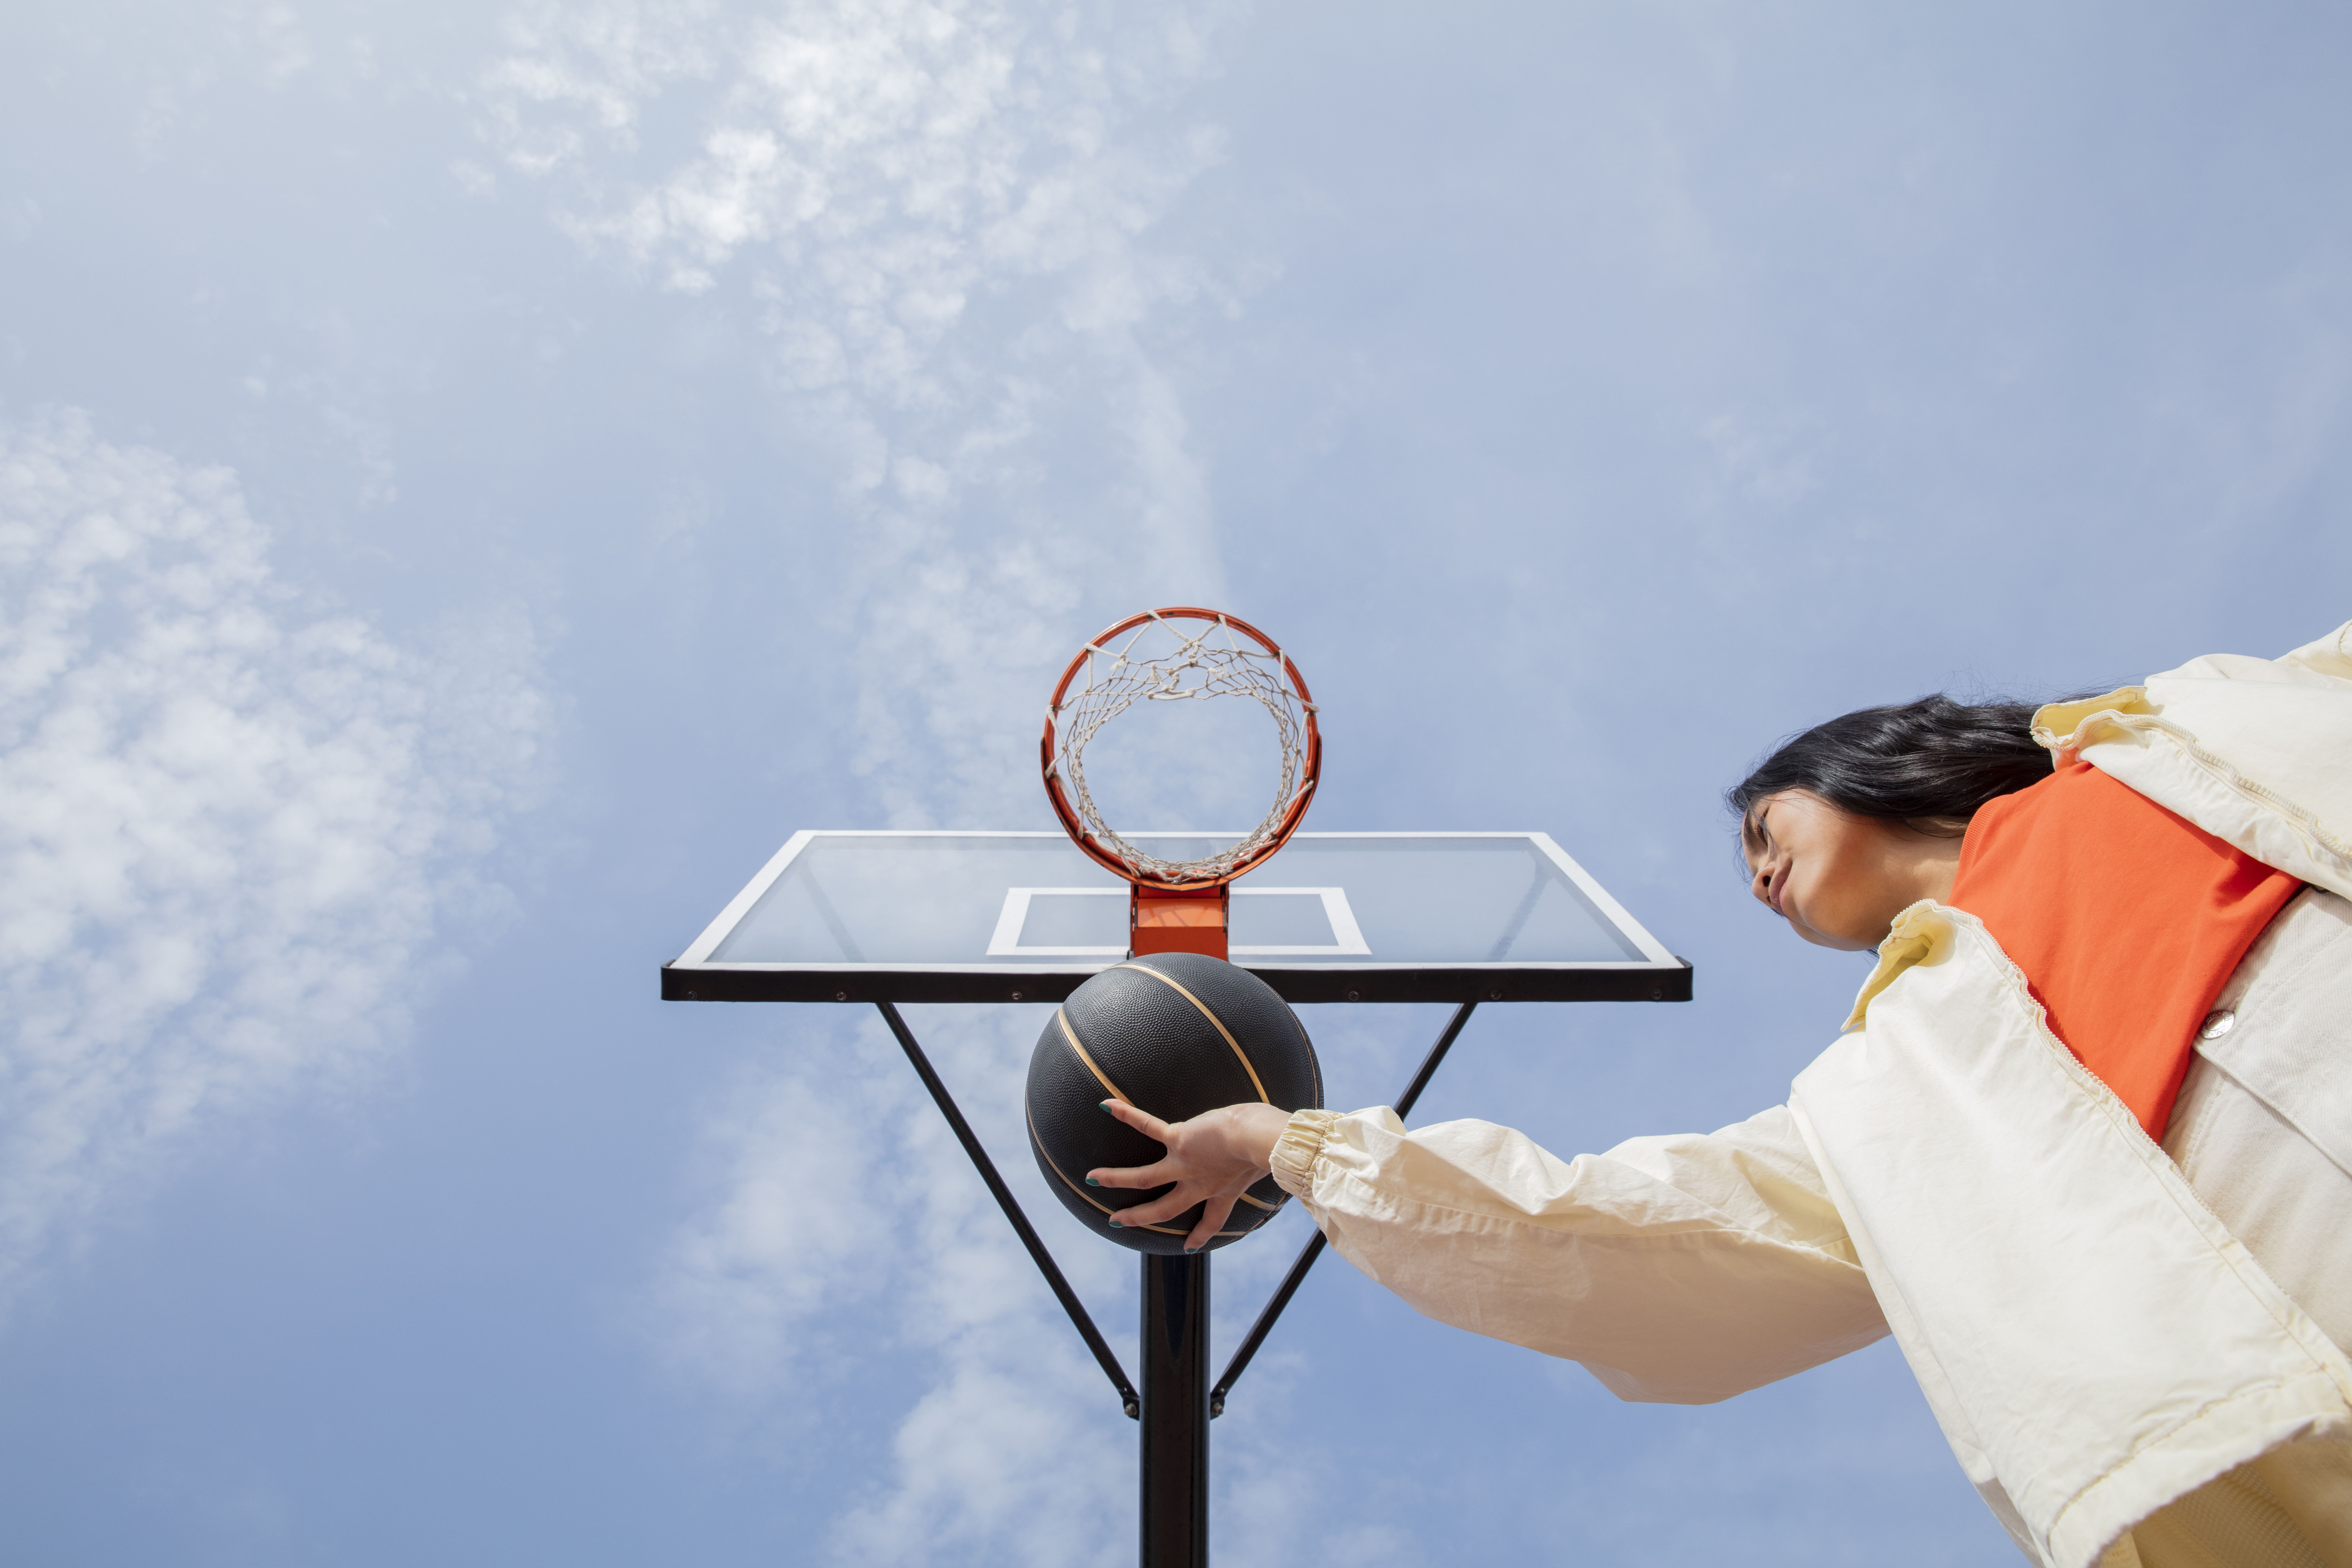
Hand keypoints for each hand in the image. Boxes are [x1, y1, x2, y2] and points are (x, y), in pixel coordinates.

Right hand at [1087, 1101, 1292, 1253]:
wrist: (1259, 1138)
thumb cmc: (1268, 1142)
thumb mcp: (1266, 1159)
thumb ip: (1267, 1160)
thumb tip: (1287, 1153)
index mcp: (1223, 1190)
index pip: (1212, 1219)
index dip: (1200, 1235)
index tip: (1190, 1247)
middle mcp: (1199, 1183)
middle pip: (1164, 1208)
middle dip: (1139, 1216)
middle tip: (1118, 1221)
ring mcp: (1184, 1164)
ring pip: (1143, 1177)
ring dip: (1116, 1178)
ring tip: (1092, 1179)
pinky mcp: (1178, 1139)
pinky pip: (1148, 1126)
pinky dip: (1127, 1114)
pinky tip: (1107, 1105)